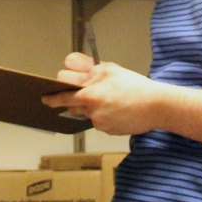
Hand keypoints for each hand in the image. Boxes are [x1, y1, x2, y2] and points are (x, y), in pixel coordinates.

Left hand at [43, 53, 169, 135]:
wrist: (156, 106)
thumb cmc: (135, 87)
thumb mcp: (112, 71)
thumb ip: (91, 71)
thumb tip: (78, 72)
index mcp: (90, 95)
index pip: (65, 97)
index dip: (54, 98)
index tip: (45, 99)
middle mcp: (92, 112)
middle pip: (77, 106)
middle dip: (81, 100)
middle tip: (97, 92)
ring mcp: (100, 124)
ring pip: (90, 114)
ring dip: (96, 107)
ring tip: (116, 99)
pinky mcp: (109, 131)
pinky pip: (101, 122)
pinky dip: (106, 115)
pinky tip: (120, 109)